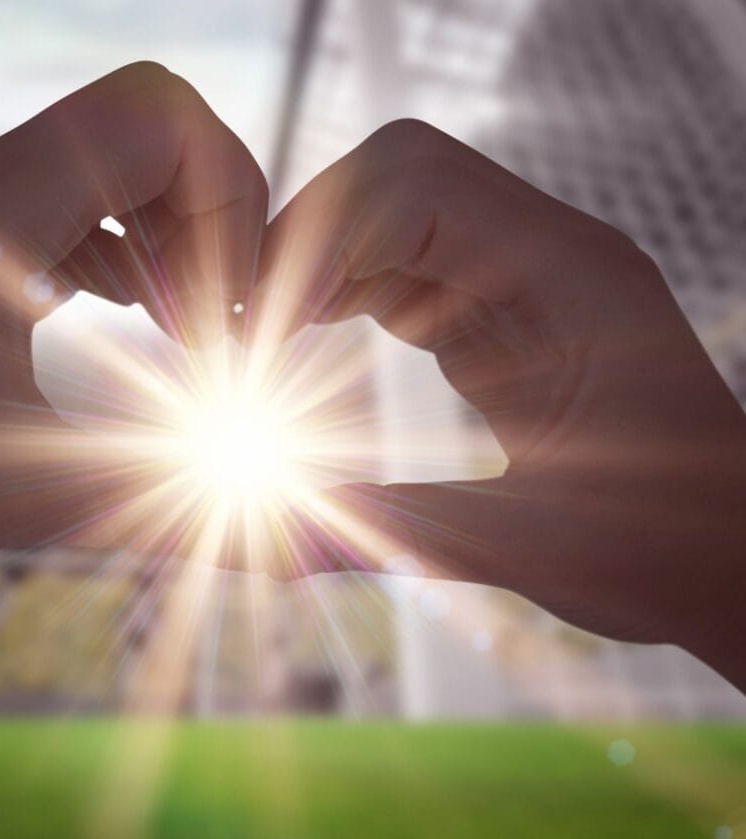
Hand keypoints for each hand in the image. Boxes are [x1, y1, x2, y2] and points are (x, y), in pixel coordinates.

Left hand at [0, 62, 267, 628]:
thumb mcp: (31, 487)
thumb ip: (163, 472)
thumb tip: (269, 491)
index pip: (155, 118)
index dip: (229, 198)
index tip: (232, 308)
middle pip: (142, 130)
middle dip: (212, 218)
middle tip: (221, 323)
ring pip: (106, 172)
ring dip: (169, 238)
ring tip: (189, 332)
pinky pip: (66, 217)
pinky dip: (123, 257)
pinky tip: (139, 324)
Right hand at [260, 120, 745, 687]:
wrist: (724, 557)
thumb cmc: (660, 556)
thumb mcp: (518, 547)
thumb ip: (380, 530)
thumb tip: (244, 541)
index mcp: (571, 280)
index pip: (415, 188)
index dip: (315, 243)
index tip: (259, 333)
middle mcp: (547, 255)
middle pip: (393, 178)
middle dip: (301, 243)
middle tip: (244, 333)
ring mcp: (522, 279)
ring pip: (390, 214)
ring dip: (314, 265)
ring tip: (261, 342)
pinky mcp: (499, 316)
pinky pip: (402, 268)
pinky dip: (340, 294)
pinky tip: (305, 345)